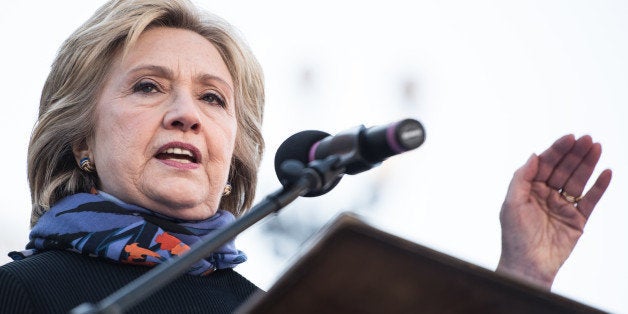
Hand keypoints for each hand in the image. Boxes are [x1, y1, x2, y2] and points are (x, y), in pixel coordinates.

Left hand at [496, 134, 611, 288]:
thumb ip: (522, 178)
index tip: (570, 137)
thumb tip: (534, 154)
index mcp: (529, 189)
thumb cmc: (515, 236)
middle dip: (575, 153)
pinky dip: (599, 186)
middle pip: (563, 169)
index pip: (545, 164)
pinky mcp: (577, 220)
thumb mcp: (511, 203)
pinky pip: (590, 200)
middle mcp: (546, 195)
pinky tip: (607, 172)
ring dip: (588, 164)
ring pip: (578, 181)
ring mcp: (563, 207)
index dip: (557, 150)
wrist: (528, 265)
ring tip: (598, 147)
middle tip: (588, 138)